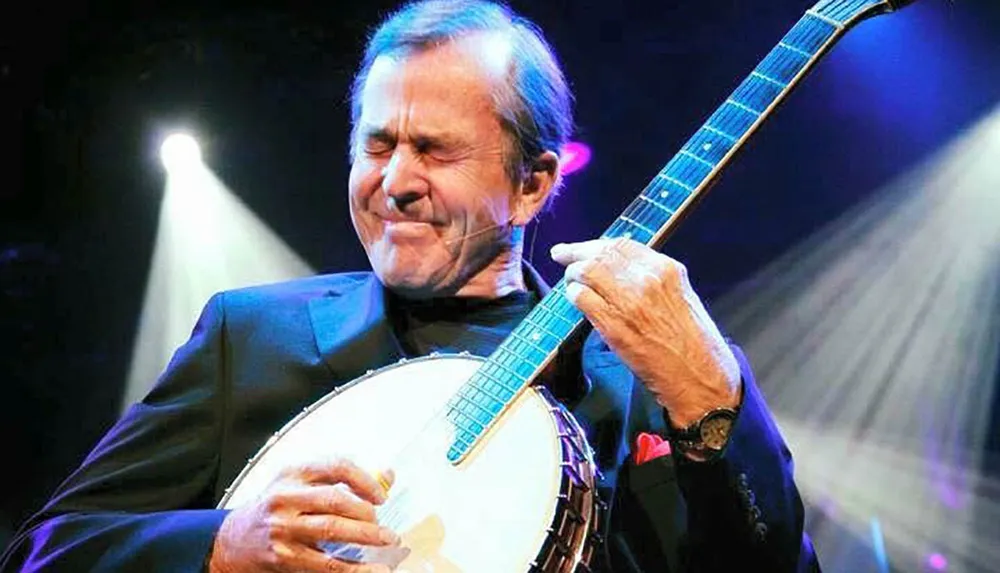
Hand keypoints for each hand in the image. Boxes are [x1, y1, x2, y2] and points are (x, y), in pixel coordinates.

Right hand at [210, 459, 399, 572]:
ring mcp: (284, 527)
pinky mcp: (284, 556)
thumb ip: (341, 479)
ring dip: (367, 536)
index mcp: (294, 473)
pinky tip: (372, 570)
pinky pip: (326, 564)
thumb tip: (388, 475)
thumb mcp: (299, 484)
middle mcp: (286, 497)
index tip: (381, 495)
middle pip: (336, 500)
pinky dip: (354, 568)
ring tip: (387, 540)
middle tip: (384, 524)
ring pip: (333, 529)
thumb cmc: (273, 509)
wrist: (232, 541)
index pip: (336, 466)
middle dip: (367, 513)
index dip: (365, 479)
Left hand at [551, 238, 740, 427]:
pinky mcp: (613, 325)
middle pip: (600, 254)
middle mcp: (647, 280)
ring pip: (586, 271)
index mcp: (667, 270)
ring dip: (572, 275)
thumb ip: (654, 280)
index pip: (622, 245)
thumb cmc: (694, 343)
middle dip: (576, 253)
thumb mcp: (682, 297)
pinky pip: (582, 298)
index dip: (596, 244)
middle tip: (562, 255)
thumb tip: (621, 271)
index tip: (583, 247)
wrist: (700, 377)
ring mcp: (629, 301)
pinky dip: (573, 296)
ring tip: (570, 282)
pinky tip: (576, 301)